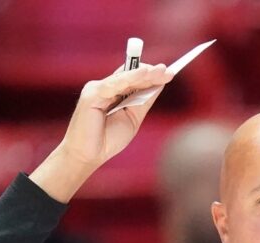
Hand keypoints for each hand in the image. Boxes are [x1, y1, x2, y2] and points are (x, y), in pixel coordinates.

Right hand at [30, 63, 174, 202]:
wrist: (90, 155)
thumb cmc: (109, 139)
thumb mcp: (133, 118)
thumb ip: (143, 101)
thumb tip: (159, 85)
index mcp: (114, 92)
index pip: (134, 78)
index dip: (151, 75)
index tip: (169, 73)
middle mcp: (105, 87)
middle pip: (131, 74)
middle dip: (151, 73)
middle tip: (167, 70)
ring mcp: (97, 89)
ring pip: (125, 77)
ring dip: (144, 73)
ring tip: (159, 70)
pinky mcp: (92, 94)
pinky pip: (114, 84)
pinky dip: (129, 78)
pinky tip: (143, 73)